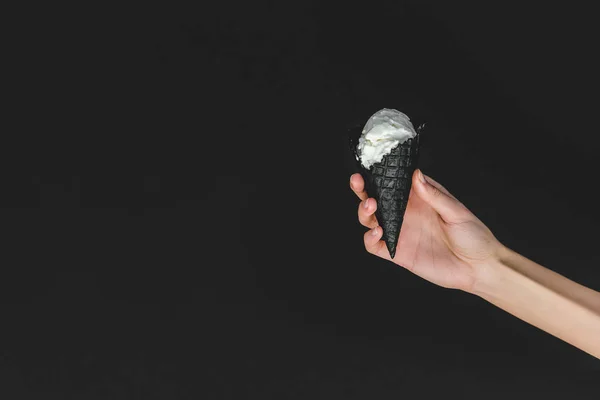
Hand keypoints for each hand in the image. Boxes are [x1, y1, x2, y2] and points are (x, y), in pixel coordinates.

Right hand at [350, 170, 503, 291]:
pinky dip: (369, 238)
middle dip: (363, 189)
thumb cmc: (474, 236)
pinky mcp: (397, 253)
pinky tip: (377, 232)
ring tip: (370, 207)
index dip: (381, 173)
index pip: (395, 182)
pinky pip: (374, 245)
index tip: (371, 166)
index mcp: (419, 199)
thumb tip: (416, 175)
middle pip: (376, 198)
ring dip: (364, 211)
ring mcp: (400, 233)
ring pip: (370, 219)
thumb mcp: (457, 212)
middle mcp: (406, 214)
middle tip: (358, 182)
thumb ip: (434, 195)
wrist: (479, 269)